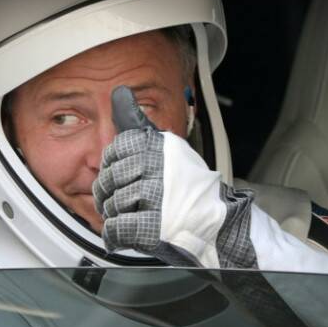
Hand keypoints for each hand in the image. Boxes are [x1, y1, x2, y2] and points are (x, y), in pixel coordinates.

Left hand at [92, 86, 257, 267]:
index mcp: (158, 144)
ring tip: (133, 215)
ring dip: (117, 214)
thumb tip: (119, 92)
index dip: (115, 166)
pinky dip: (117, 234)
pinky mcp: (154, 226)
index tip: (126, 174)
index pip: (115, 149)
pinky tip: (128, 232)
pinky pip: (117, 228)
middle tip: (125, 200)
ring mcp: (156, 197)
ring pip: (112, 204)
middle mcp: (157, 166)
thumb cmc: (188, 184)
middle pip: (110, 178)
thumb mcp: (165, 145)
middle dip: (111, 193)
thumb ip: (136, 122)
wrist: (218, 220)